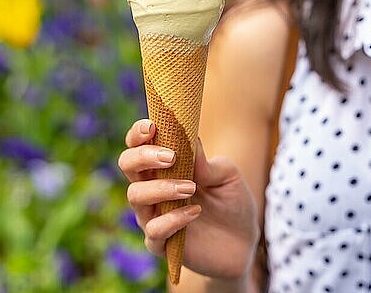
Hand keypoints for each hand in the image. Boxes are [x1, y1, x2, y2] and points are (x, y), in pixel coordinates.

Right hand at [118, 119, 259, 279]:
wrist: (244, 243)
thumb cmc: (232, 202)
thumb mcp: (228, 176)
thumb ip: (207, 162)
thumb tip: (190, 139)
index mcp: (163, 166)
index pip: (138, 144)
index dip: (138, 133)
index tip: (152, 127)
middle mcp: (152, 188)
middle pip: (127, 164)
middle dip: (143, 157)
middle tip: (171, 157)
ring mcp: (153, 215)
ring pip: (136, 196)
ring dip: (161, 188)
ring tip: (191, 188)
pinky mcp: (161, 244)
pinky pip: (153, 231)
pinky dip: (172, 219)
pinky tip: (195, 212)